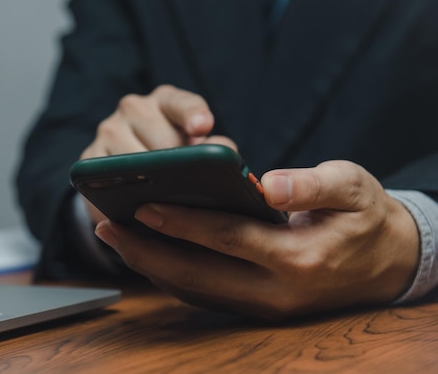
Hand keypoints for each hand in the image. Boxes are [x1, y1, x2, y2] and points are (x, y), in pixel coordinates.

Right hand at [81, 85, 235, 222]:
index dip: (193, 115)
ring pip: (133, 162)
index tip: (203, 128)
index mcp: (166, 102)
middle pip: (161, 141)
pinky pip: (106, 180)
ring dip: (150, 184)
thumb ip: (216, 151)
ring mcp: (108, 131)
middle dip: (176, 167)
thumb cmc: (174, 162)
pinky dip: (123, 196)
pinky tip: (137, 209)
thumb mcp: (198, 152)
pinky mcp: (87, 157)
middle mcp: (134, 109)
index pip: (181, 104)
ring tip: (166, 203)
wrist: (127, 177)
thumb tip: (222, 155)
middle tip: (188, 189)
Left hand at [94, 160, 419, 319]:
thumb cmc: (365, 219)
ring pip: (193, 289)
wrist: (386, 263)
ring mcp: (262, 306)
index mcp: (298, 259)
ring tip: (114, 236)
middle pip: (197, 273)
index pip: (228, 238)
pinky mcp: (254, 307)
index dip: (184, 222)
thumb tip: (268, 183)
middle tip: (105, 225)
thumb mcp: (354, 189)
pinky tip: (145, 252)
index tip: (143, 205)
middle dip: (146, 251)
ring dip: (149, 264)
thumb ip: (312, 186)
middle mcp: (274, 292)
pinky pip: (202, 294)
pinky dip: (169, 275)